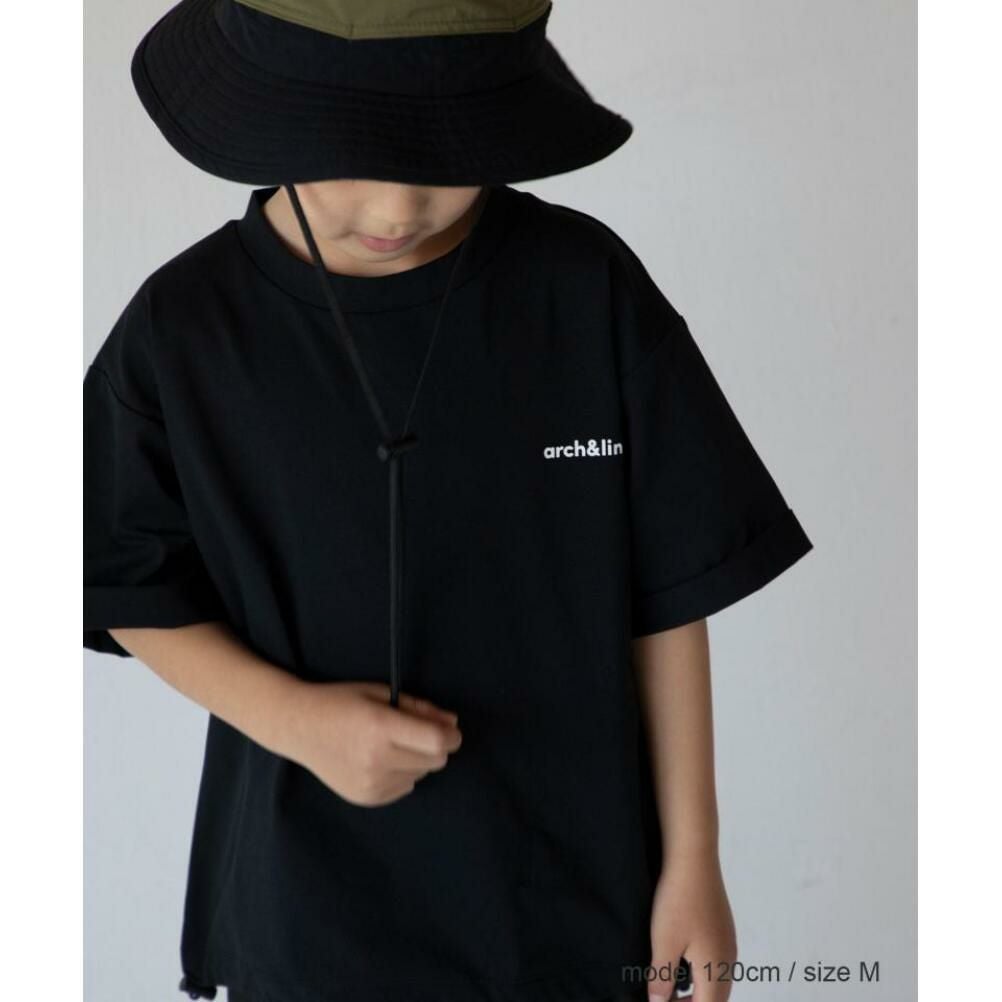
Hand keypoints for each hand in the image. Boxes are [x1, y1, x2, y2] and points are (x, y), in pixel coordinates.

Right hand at [282, 680, 461, 805]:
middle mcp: (376, 759)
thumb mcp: (381, 694)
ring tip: (390, 745)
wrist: (300, 728)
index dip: (451, 735)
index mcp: (380, 726)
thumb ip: (419, 708)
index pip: (437, 741)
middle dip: (435, 746)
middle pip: (435, 761)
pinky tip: (379, 760)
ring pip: (421, 774)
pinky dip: (402, 774)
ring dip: (417, 760)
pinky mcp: (366, 798)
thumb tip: (452, 722)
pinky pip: (405, 787)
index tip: (448, 729)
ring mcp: (370, 783)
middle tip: (415, 733)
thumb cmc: (342, 703)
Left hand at [647, 849, 737, 1000]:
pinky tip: (682, 958)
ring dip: (697, 988)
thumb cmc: (679, 900)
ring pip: (717, 978)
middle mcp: (728, 958)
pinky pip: (716, 960)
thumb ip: (662, 979)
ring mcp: (727, 940)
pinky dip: (701, 970)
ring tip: (669, 983)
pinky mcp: (722, 925)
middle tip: (663, 997)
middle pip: (715, 997)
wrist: (693, 857)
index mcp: (717, 969)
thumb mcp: (664, 943)